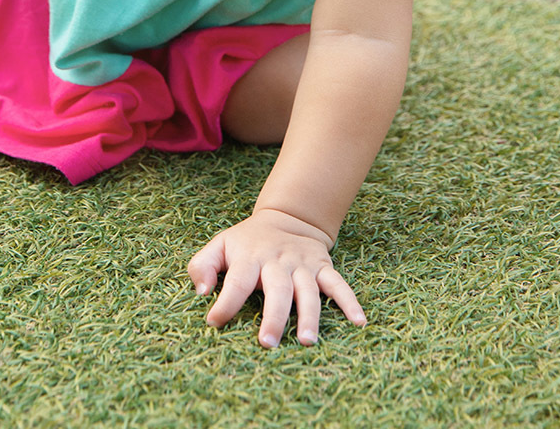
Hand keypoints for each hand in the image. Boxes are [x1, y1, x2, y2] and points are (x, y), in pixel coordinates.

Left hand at [188, 209, 365, 348]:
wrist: (288, 217)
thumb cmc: (248, 242)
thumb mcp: (220, 244)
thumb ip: (202, 265)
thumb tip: (201, 292)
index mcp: (250, 257)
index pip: (237, 280)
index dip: (226, 301)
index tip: (214, 321)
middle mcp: (278, 261)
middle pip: (277, 289)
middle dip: (273, 316)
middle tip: (267, 342)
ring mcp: (302, 265)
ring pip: (308, 291)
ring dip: (309, 315)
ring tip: (306, 340)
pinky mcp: (322, 268)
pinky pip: (338, 284)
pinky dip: (349, 301)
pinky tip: (359, 322)